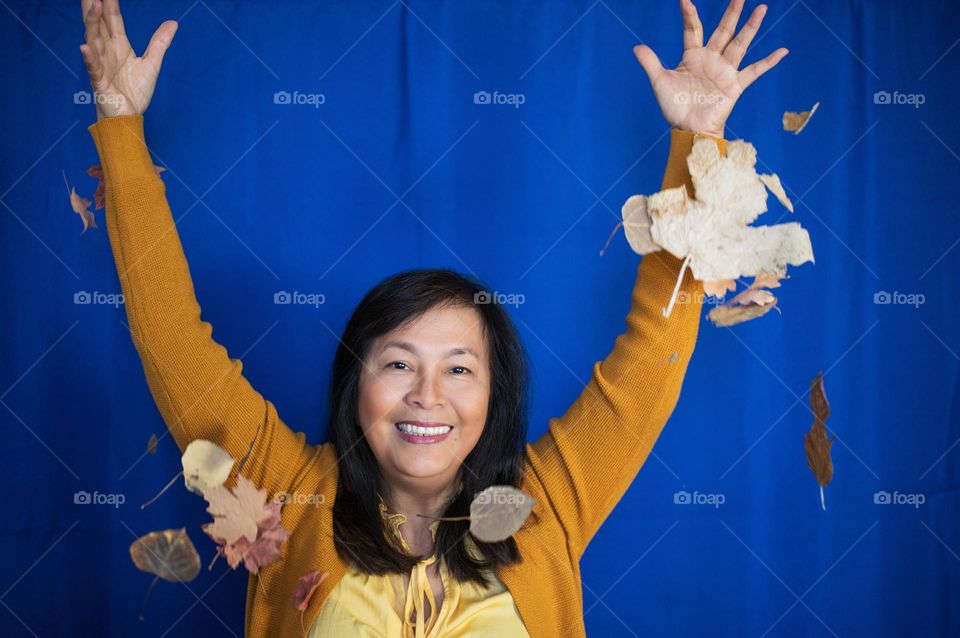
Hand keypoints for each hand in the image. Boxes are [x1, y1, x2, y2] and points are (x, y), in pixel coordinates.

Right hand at [79, 0, 177, 119]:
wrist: (129, 116)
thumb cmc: (135, 91)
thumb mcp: (152, 64)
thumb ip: (159, 43)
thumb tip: (172, 23)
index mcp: (118, 46)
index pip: (113, 20)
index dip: (111, 4)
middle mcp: (107, 52)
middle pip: (99, 24)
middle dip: (94, 6)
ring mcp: (102, 66)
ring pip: (94, 41)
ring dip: (93, 24)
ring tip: (94, 6)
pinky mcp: (100, 83)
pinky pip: (94, 69)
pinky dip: (89, 58)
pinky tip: (85, 47)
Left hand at [633, 0, 787, 137]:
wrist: (688, 129)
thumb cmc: (675, 108)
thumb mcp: (660, 82)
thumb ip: (651, 63)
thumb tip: (636, 47)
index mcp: (693, 57)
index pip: (693, 30)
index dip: (690, 16)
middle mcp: (711, 60)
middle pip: (723, 31)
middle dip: (731, 13)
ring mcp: (725, 71)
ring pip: (740, 44)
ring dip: (751, 27)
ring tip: (761, 8)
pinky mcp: (735, 85)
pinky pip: (755, 71)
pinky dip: (769, 62)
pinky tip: (783, 51)